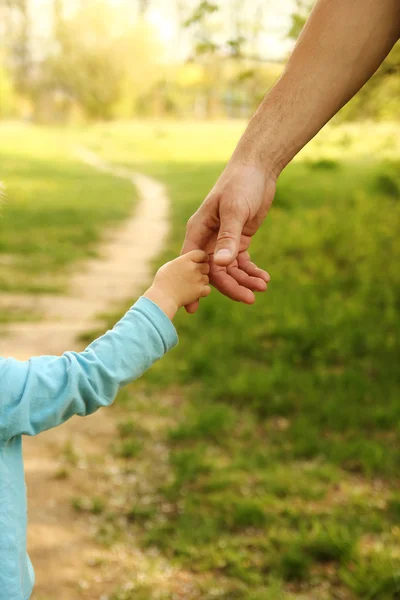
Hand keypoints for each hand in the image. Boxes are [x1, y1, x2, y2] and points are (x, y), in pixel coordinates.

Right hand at [144, 250, 210, 319]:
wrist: (163, 298)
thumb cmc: (162, 282)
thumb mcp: (170, 266)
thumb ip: (181, 263)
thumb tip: (187, 263)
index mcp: (185, 260)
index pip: (202, 254)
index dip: (202, 259)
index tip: (198, 263)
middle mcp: (193, 267)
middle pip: (206, 266)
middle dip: (201, 271)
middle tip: (192, 277)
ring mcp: (198, 279)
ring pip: (206, 279)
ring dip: (201, 282)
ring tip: (188, 287)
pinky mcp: (200, 290)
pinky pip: (207, 289)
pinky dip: (202, 292)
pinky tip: (193, 293)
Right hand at [182, 160, 275, 312]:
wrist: (258, 169)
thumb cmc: (240, 184)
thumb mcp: (235, 210)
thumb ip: (228, 238)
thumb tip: (221, 265)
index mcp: (199, 231)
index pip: (194, 264)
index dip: (195, 285)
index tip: (194, 309)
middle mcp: (208, 239)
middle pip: (215, 271)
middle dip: (231, 286)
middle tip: (250, 300)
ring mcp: (224, 241)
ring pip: (230, 269)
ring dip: (245, 280)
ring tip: (263, 287)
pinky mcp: (239, 240)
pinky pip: (242, 262)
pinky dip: (252, 271)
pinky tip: (265, 279)